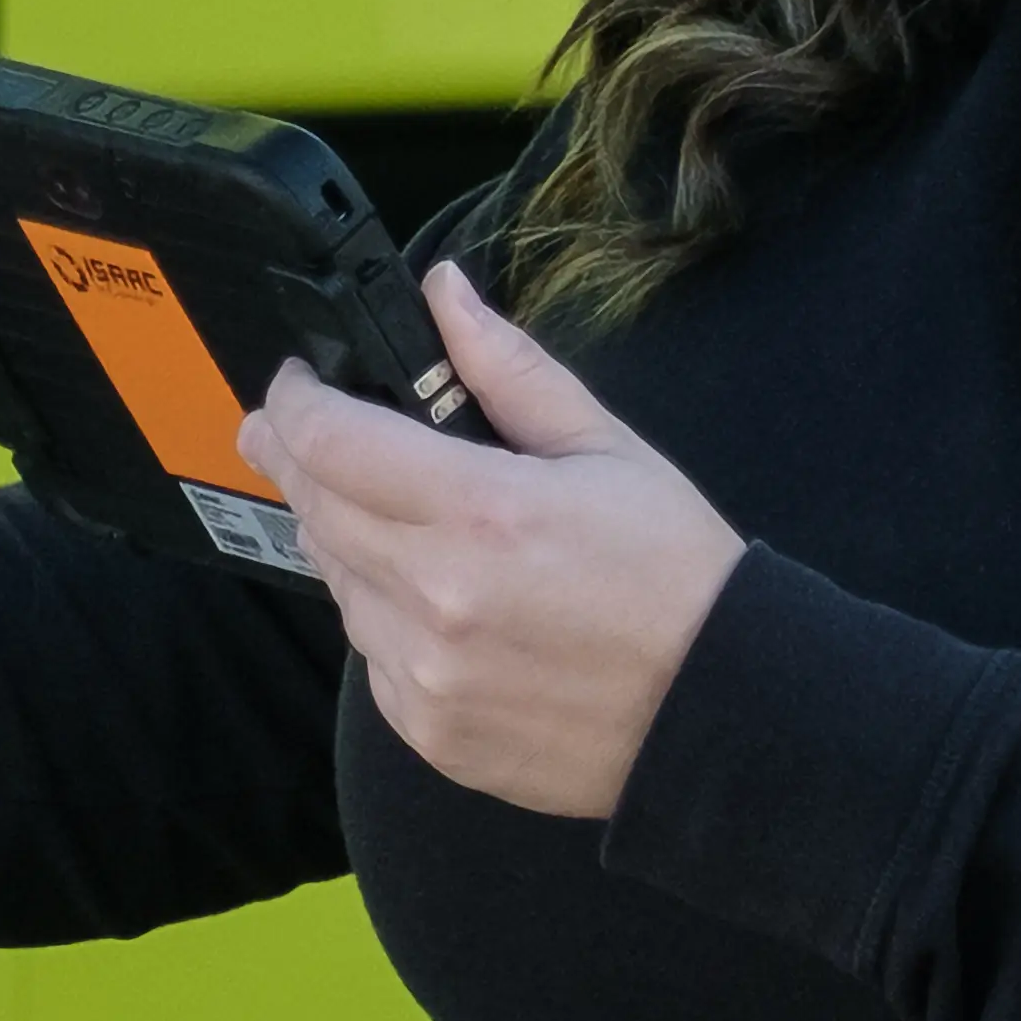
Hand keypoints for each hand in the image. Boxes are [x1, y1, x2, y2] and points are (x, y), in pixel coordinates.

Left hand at [252, 262, 740, 820]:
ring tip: (389, 514)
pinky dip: (380, 614)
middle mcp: (437, 597)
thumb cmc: (675, 574)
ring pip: (336, 582)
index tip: (297, 384)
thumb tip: (442, 289)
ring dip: (343, 537)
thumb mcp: (605, 449)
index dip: (295, 402)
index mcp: (482, 512)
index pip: (330, 441)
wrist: (725, 713)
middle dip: (299, 459)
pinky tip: (431, 598)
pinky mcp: (429, 731)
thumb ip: (508, 368)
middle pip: (316, 509)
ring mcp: (426, 674)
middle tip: (301, 431)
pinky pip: (368, 653)